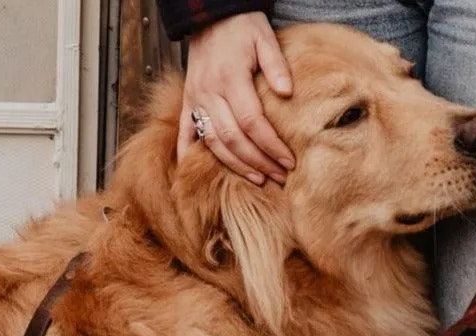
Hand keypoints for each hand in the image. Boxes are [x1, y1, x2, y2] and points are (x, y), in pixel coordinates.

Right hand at [178, 12, 294, 184]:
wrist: (210, 16)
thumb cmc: (240, 28)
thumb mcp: (264, 36)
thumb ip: (276, 64)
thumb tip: (287, 92)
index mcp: (230, 78)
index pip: (252, 123)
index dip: (272, 146)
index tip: (290, 162)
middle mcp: (209, 92)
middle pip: (234, 139)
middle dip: (260, 162)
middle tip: (281, 177)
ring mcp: (195, 99)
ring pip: (214, 143)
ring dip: (237, 166)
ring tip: (260, 179)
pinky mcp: (188, 102)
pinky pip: (185, 134)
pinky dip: (189, 157)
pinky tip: (199, 176)